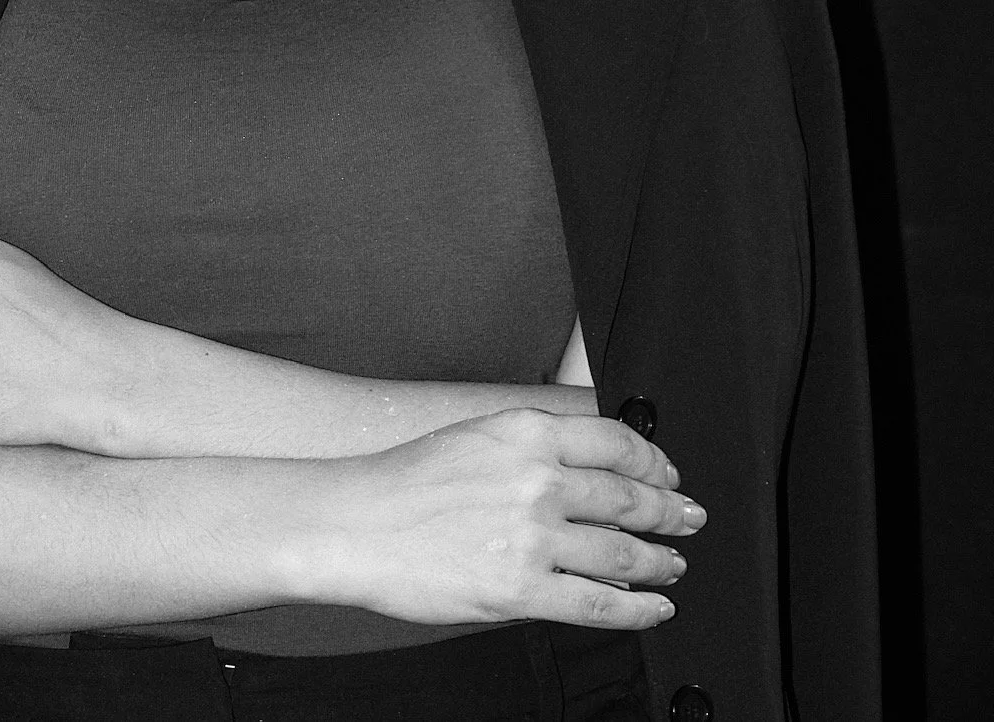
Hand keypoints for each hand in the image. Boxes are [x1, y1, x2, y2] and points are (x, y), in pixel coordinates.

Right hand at [307, 408, 701, 630]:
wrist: (354, 524)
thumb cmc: (404, 482)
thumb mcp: (475, 437)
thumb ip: (532, 446)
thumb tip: (589, 467)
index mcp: (526, 433)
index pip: (617, 442)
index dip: (655, 463)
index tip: (668, 475)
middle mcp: (537, 480)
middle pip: (630, 498)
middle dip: (671, 512)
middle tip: (688, 519)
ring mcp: (532, 537)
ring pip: (623, 553)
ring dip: (659, 562)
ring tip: (673, 565)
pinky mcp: (521, 590)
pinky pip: (599, 604)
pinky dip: (638, 609)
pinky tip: (653, 607)